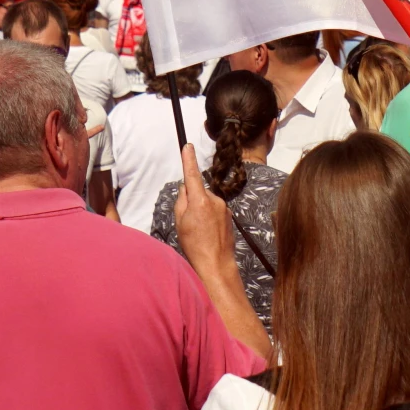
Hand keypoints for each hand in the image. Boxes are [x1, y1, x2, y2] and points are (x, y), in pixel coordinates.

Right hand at [173, 145, 234, 274]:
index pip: (192, 174)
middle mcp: (215, 200)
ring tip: (199, 230)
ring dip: (201, 209)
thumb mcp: (180, 221)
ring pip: (207, 201)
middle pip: (198, 190)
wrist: (216, 263)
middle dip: (192, 199)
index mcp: (200, 200)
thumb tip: (186, 188)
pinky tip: (207, 232)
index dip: (188, 159)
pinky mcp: (229, 215)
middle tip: (188, 220)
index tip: (187, 146)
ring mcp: (224, 208)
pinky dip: (209, 217)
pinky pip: (215, 210)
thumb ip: (182, 200)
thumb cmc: (194, 245)